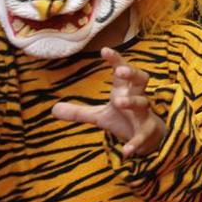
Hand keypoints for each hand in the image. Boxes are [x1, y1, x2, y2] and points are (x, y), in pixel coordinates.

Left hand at [52, 48, 166, 157]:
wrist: (148, 139)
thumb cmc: (124, 120)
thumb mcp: (100, 116)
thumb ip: (79, 112)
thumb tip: (53, 109)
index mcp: (125, 91)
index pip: (122, 70)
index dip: (115, 60)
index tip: (105, 50)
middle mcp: (137, 98)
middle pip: (141, 79)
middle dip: (132, 73)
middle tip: (120, 71)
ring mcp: (144, 114)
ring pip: (143, 103)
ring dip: (132, 102)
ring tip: (118, 102)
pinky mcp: (147, 132)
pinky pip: (142, 135)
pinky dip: (135, 143)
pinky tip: (126, 151)